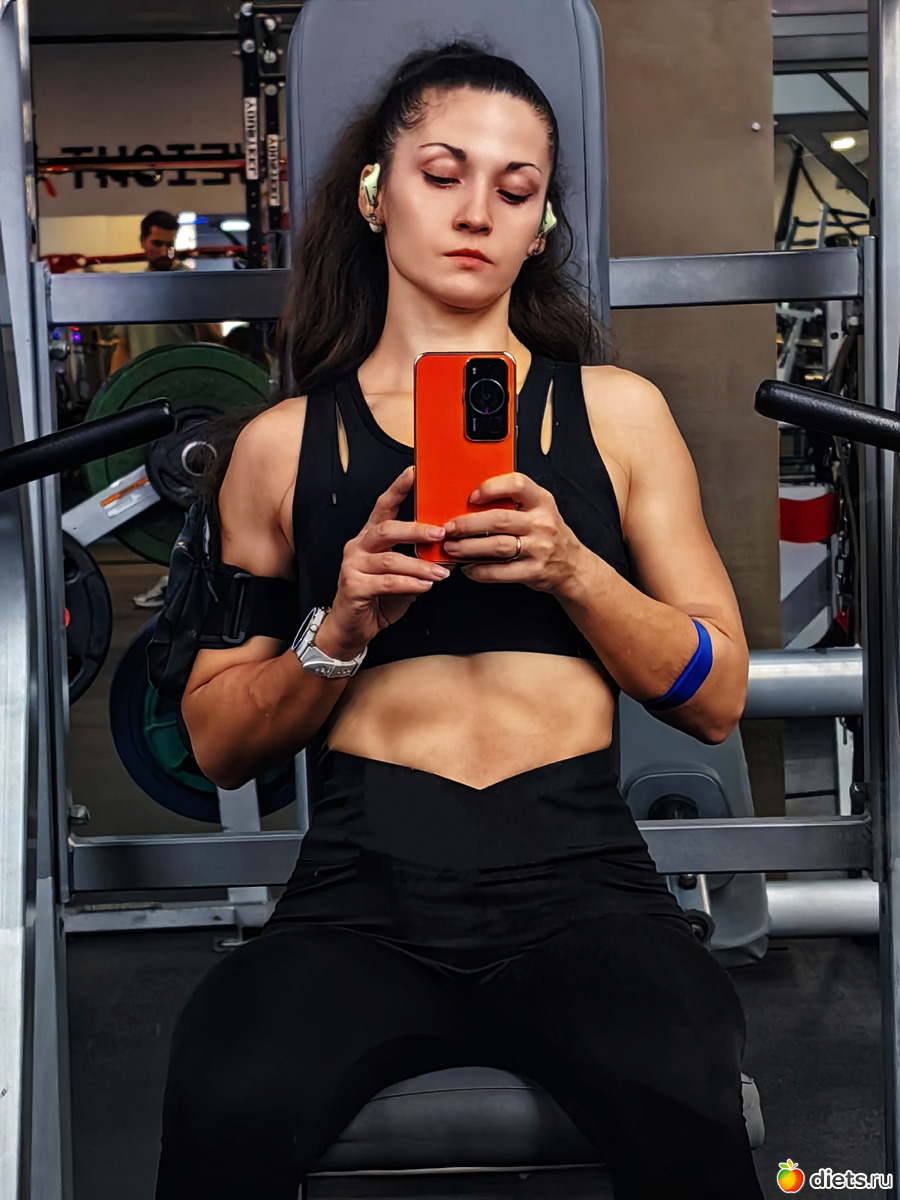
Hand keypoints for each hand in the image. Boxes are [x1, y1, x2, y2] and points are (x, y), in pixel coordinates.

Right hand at [326, 466, 453, 653]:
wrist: (352, 628)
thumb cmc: (378, 598)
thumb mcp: (402, 575)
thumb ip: (418, 560)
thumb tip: (448, 549)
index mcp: (370, 537)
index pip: (383, 507)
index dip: (398, 489)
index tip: (414, 473)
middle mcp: (359, 546)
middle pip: (387, 529)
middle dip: (416, 530)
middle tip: (440, 533)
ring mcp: (353, 565)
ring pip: (390, 559)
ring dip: (419, 565)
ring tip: (440, 572)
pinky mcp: (353, 586)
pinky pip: (386, 582)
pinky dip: (409, 584)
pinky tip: (425, 586)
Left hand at [441, 472, 584, 594]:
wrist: (573, 566)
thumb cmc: (547, 534)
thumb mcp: (538, 510)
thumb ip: (512, 503)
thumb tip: (469, 503)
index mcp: (541, 501)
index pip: (517, 484)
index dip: (492, 487)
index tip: (472, 496)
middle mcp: (542, 523)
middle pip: (499, 520)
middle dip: (468, 524)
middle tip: (448, 528)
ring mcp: (539, 549)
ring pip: (497, 547)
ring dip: (469, 548)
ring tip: (452, 548)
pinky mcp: (534, 571)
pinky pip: (501, 572)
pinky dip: (480, 571)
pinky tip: (468, 568)